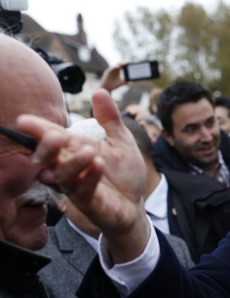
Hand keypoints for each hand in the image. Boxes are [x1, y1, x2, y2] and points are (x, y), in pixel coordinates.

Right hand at [17, 89, 150, 262]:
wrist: (135, 204)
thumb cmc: (124, 174)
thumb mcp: (122, 141)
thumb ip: (110, 119)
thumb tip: (100, 91)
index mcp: (76, 150)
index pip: (53, 137)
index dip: (38, 129)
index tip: (24, 120)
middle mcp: (71, 168)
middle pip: (49, 157)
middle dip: (47, 146)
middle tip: (54, 136)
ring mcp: (78, 186)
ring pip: (63, 176)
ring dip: (73, 162)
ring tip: (89, 151)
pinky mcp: (89, 203)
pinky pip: (84, 190)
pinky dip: (90, 177)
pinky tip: (99, 165)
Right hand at [100, 62, 128, 92]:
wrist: (106, 88)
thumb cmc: (113, 85)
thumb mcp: (121, 83)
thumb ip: (126, 82)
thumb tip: (132, 83)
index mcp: (118, 71)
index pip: (123, 65)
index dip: (126, 63)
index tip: (131, 62)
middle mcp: (114, 69)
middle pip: (120, 64)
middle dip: (124, 62)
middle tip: (129, 61)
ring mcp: (111, 70)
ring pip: (116, 65)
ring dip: (120, 64)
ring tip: (124, 63)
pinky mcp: (107, 72)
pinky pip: (111, 68)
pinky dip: (115, 67)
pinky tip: (118, 66)